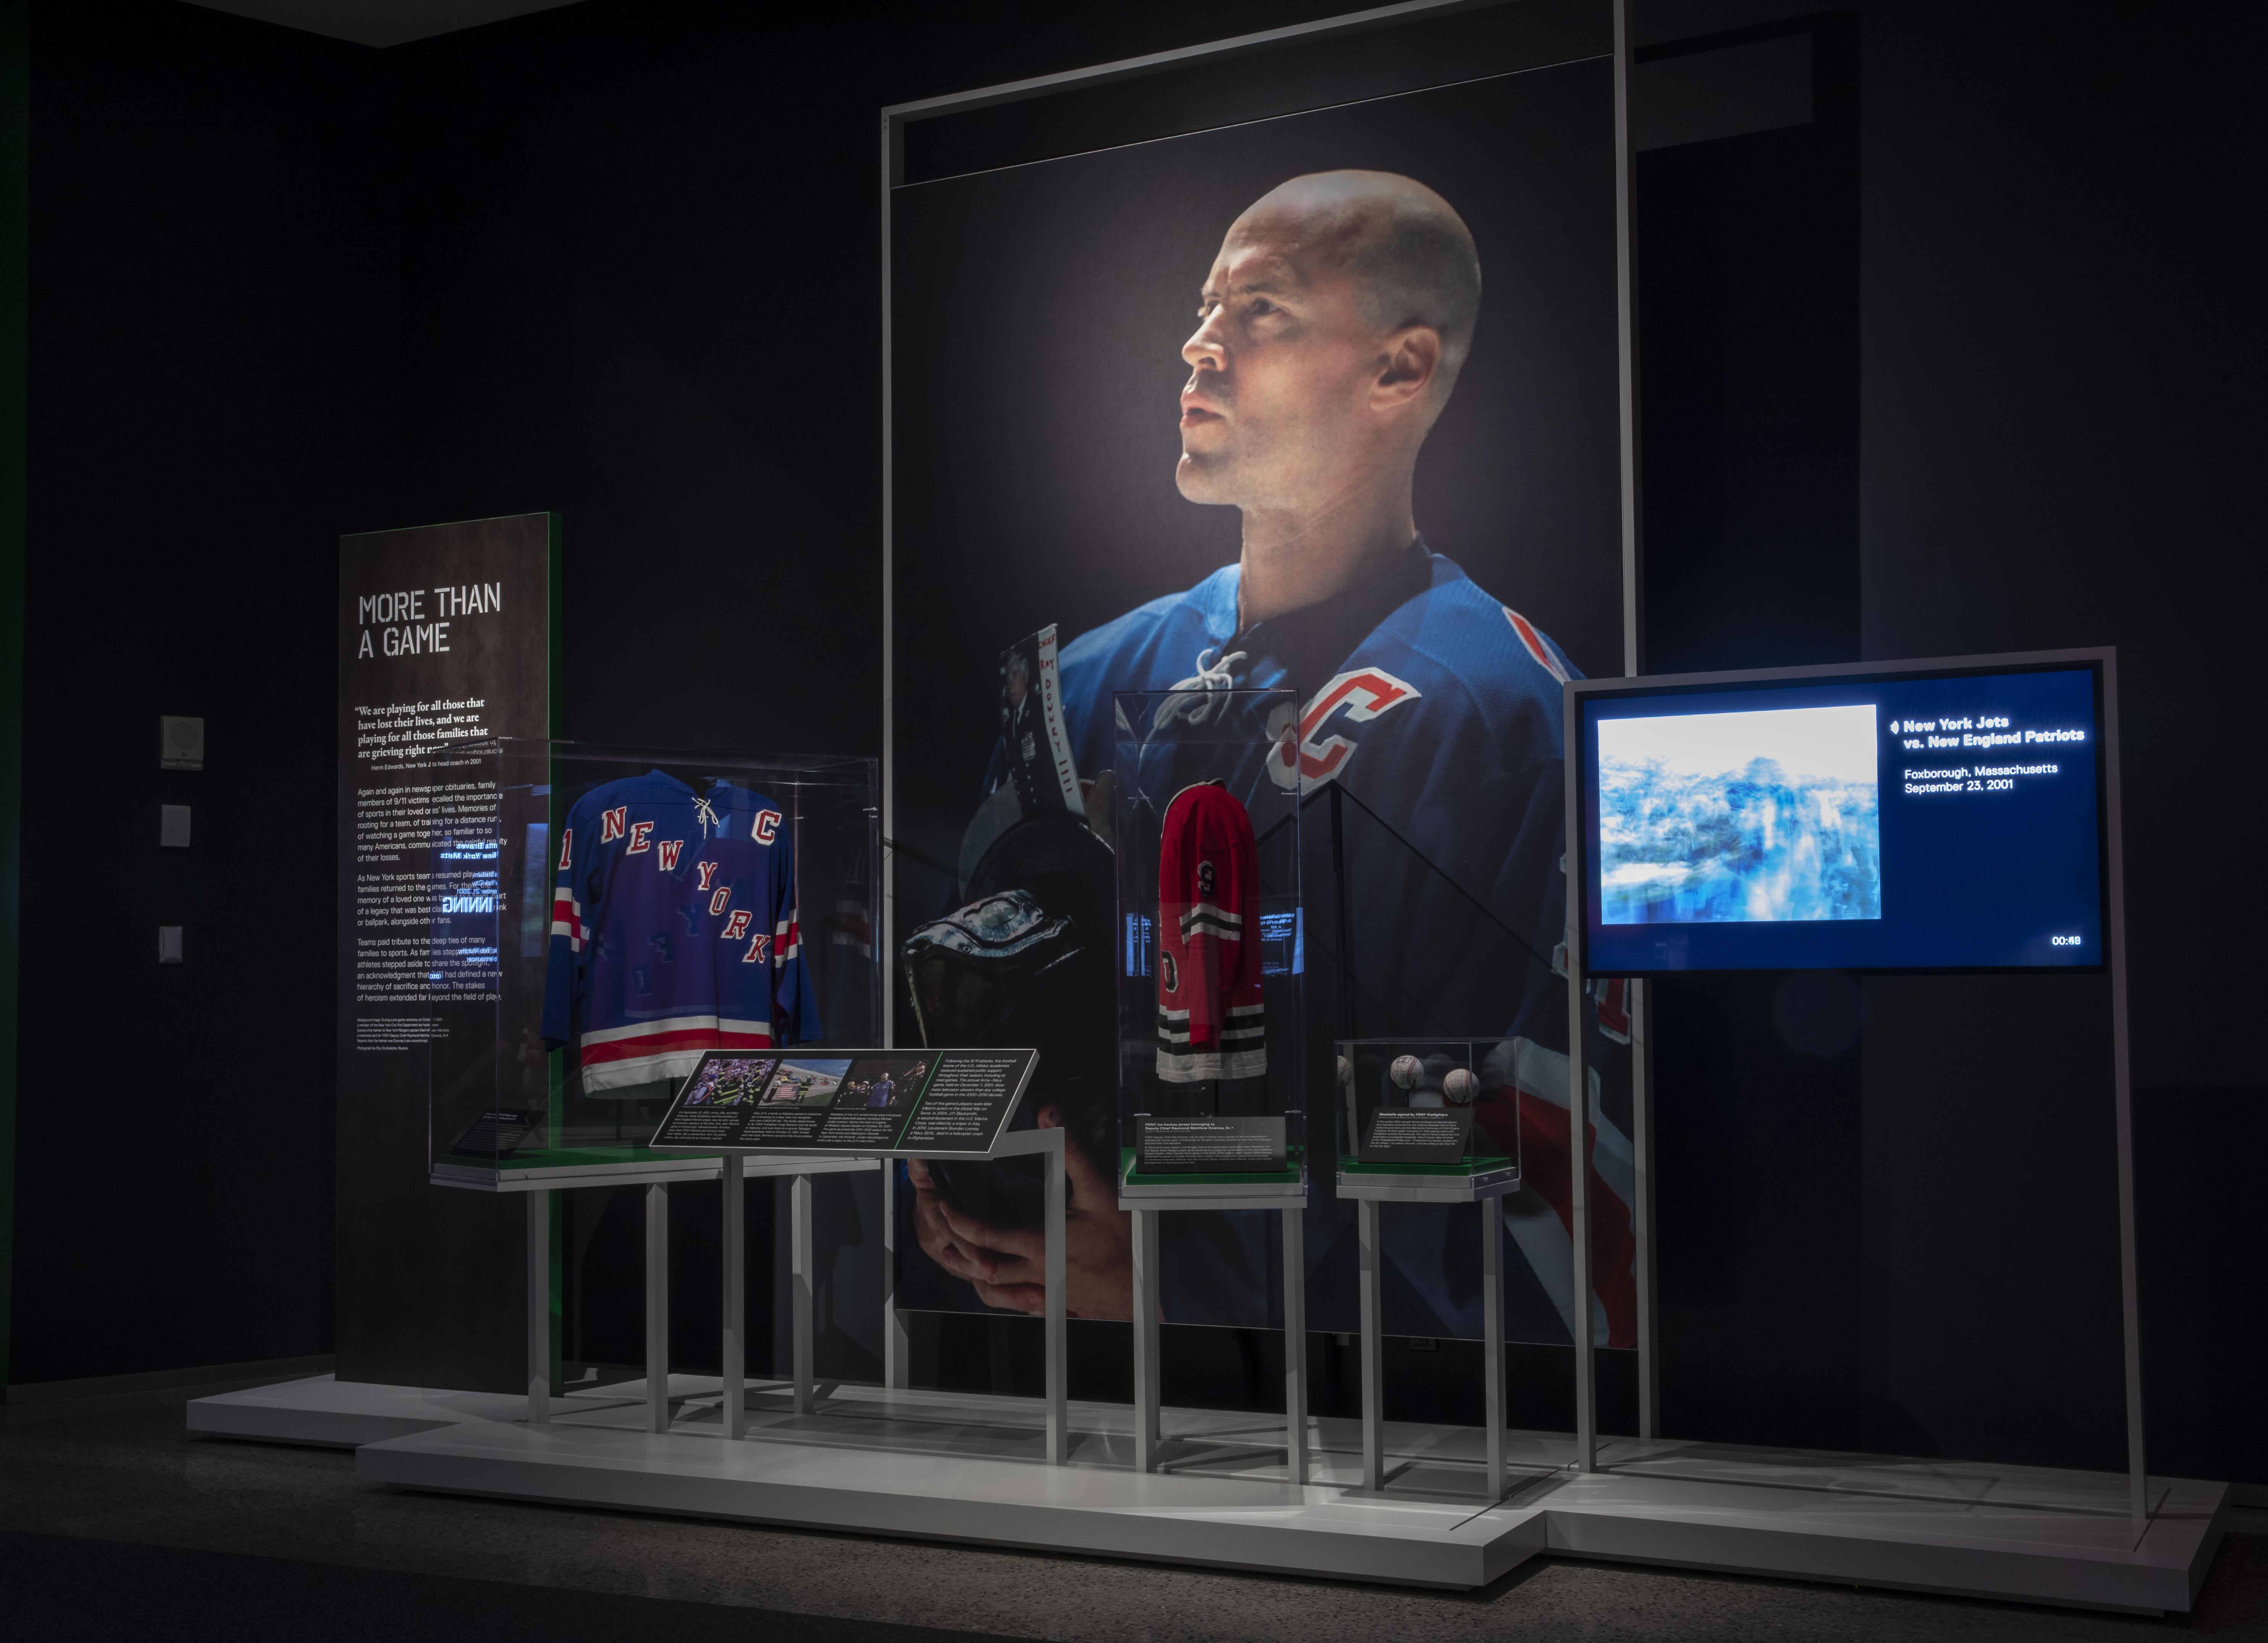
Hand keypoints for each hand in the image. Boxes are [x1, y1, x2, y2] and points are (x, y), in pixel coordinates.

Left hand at [905, 1106, 1133, 1319]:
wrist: (1143, 1285)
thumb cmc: (1126, 1241)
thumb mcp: (1099, 1189)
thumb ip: (1071, 1150)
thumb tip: (1049, 1115)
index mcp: (1040, 1244)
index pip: (986, 1236)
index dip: (960, 1221)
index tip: (946, 1207)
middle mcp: (1035, 1272)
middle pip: (982, 1266)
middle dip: (958, 1248)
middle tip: (943, 1230)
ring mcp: (1043, 1291)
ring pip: (996, 1290)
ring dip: (973, 1273)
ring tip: (957, 1257)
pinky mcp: (1054, 1301)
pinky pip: (1017, 1302)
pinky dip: (1000, 1292)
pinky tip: (999, 1281)